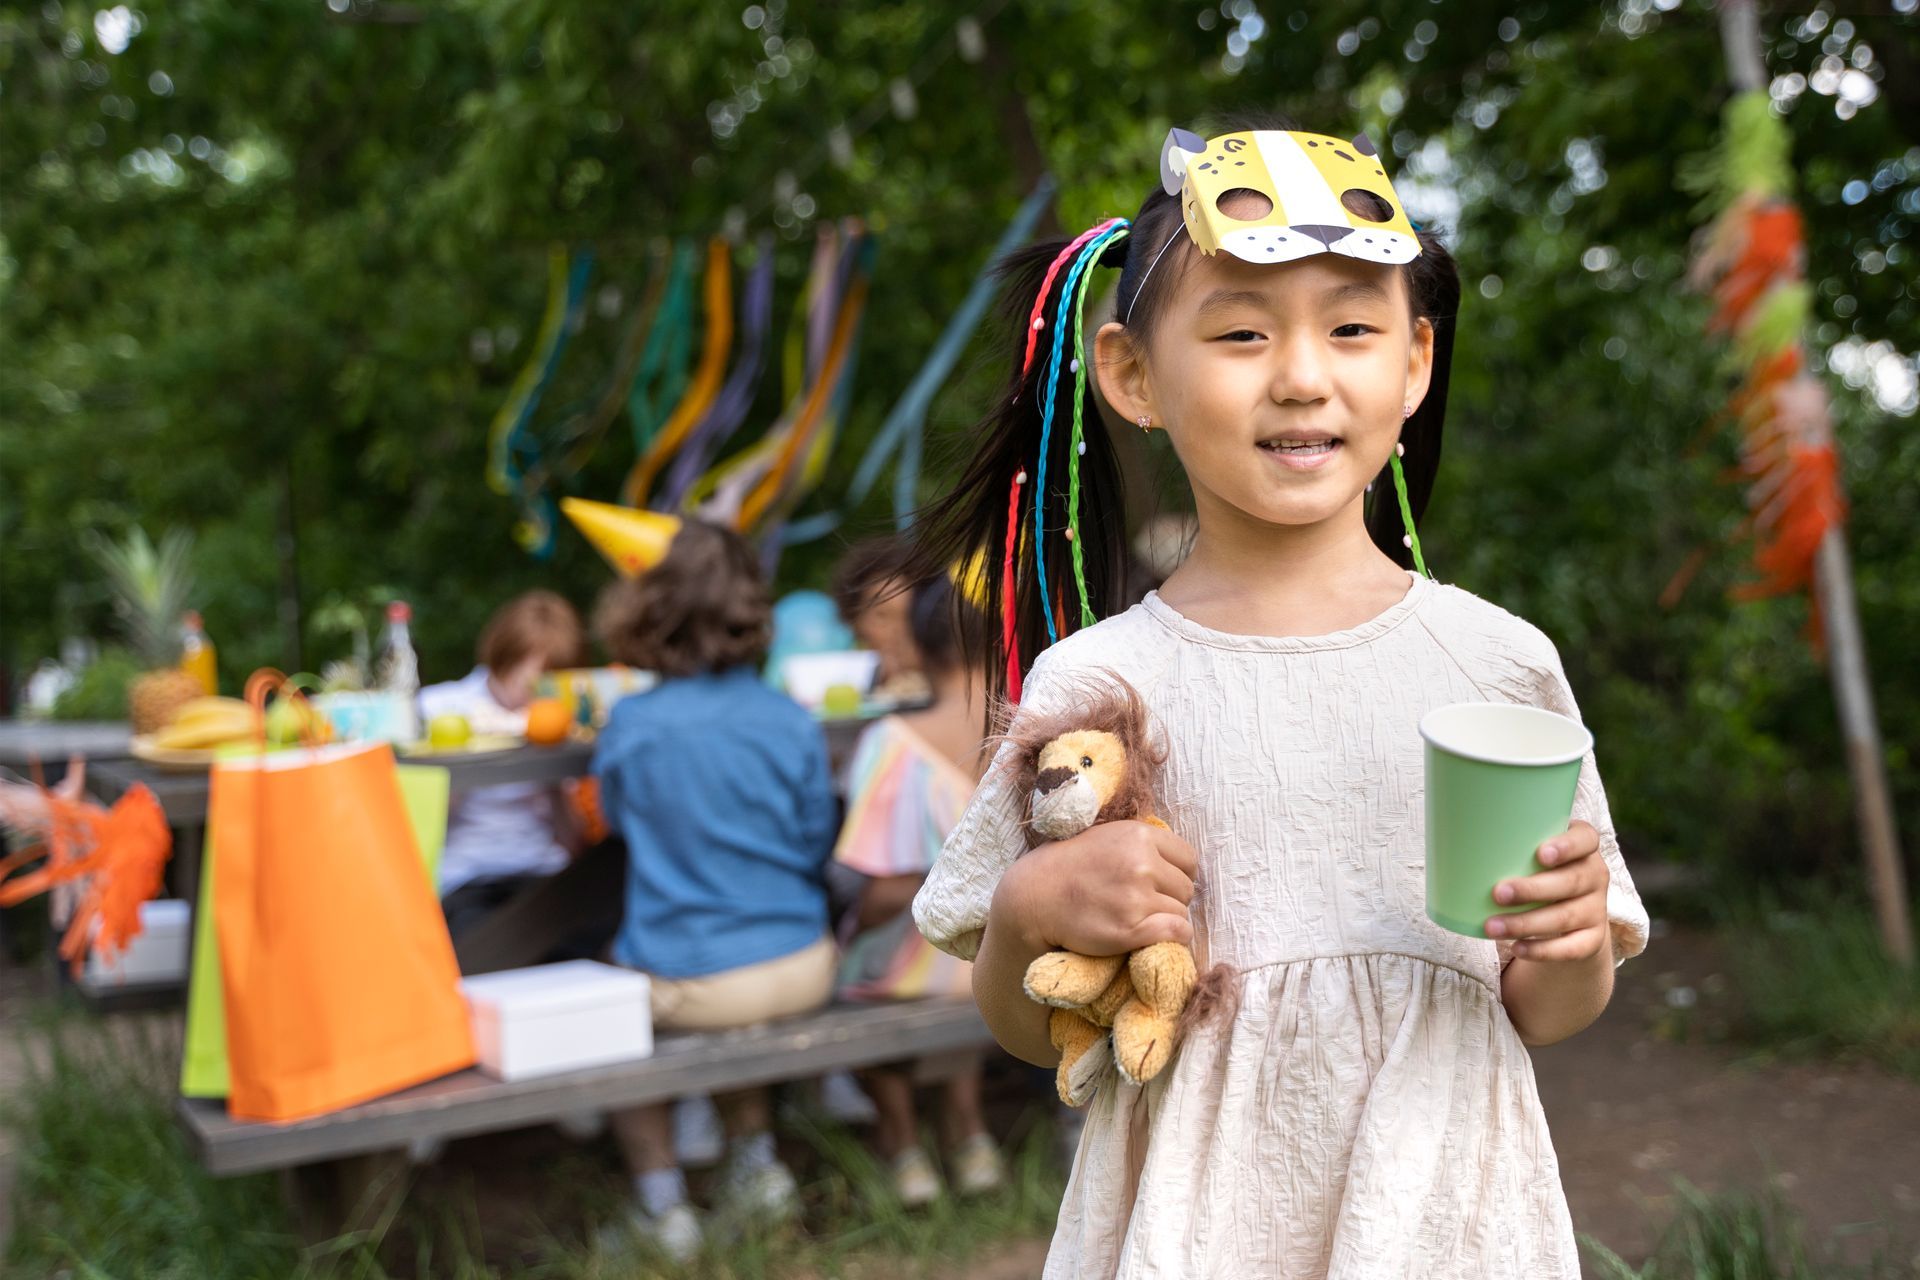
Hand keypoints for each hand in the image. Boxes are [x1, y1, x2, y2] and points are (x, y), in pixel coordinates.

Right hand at [997, 820, 1196, 958]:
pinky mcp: (1130, 929)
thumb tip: (1176, 858)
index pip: (1188, 858)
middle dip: (1171, 897)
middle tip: (1144, 904)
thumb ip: (1139, 842)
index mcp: (1138, 835)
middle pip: (1186, 888)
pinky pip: (1177, 933)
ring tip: (1139, 919)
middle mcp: (1141, 863)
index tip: (1162, 883)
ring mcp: (1136, 898)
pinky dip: (1173, 938)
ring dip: (1166, 919)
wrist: (1033, 897)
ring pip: (1181, 912)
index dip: (1178, 873)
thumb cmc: (1067, 866)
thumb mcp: (1105, 836)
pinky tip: (1155, 937)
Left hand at [1484, 819, 1608, 961]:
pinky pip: (1570, 948)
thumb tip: (1451, 841)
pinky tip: (1517, 948)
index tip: (1540, 854)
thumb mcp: (1530, 855)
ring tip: (1492, 927)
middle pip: (1571, 881)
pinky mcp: (1592, 940)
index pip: (1586, 839)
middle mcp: (1595, 875)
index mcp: (1583, 847)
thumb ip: (1510, 846)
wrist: (1570, 916)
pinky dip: (1542, 950)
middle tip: (1497, 892)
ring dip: (1526, 923)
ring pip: (1564, 917)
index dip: (1567, 846)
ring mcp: (1596, 909)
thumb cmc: (1536, 872)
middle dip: (1533, 888)